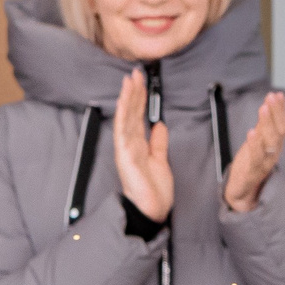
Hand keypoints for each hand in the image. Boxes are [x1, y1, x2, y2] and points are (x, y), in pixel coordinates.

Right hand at [113, 69, 172, 223]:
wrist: (152, 211)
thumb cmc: (154, 191)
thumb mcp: (161, 160)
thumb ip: (158, 142)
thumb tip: (158, 125)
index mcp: (137, 145)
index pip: (137, 116)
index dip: (138, 98)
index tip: (141, 82)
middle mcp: (129, 145)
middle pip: (130, 114)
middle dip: (132, 93)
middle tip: (135, 73)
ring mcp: (126, 150)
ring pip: (125, 119)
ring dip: (127, 99)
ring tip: (130, 81)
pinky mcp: (126, 157)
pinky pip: (124, 132)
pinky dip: (124, 116)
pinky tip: (125, 102)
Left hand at [223, 91, 284, 212]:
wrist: (243, 190)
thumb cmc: (251, 162)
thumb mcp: (259, 140)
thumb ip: (265, 122)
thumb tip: (270, 100)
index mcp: (275, 145)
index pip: (282, 125)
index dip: (281, 110)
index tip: (278, 94)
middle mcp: (273, 153)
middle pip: (278, 131)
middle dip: (276, 113)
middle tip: (272, 97)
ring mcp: (263, 163)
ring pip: (269, 143)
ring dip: (267, 124)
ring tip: (263, 108)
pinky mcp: (251, 172)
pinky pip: (255, 157)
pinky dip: (254, 145)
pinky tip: (252, 132)